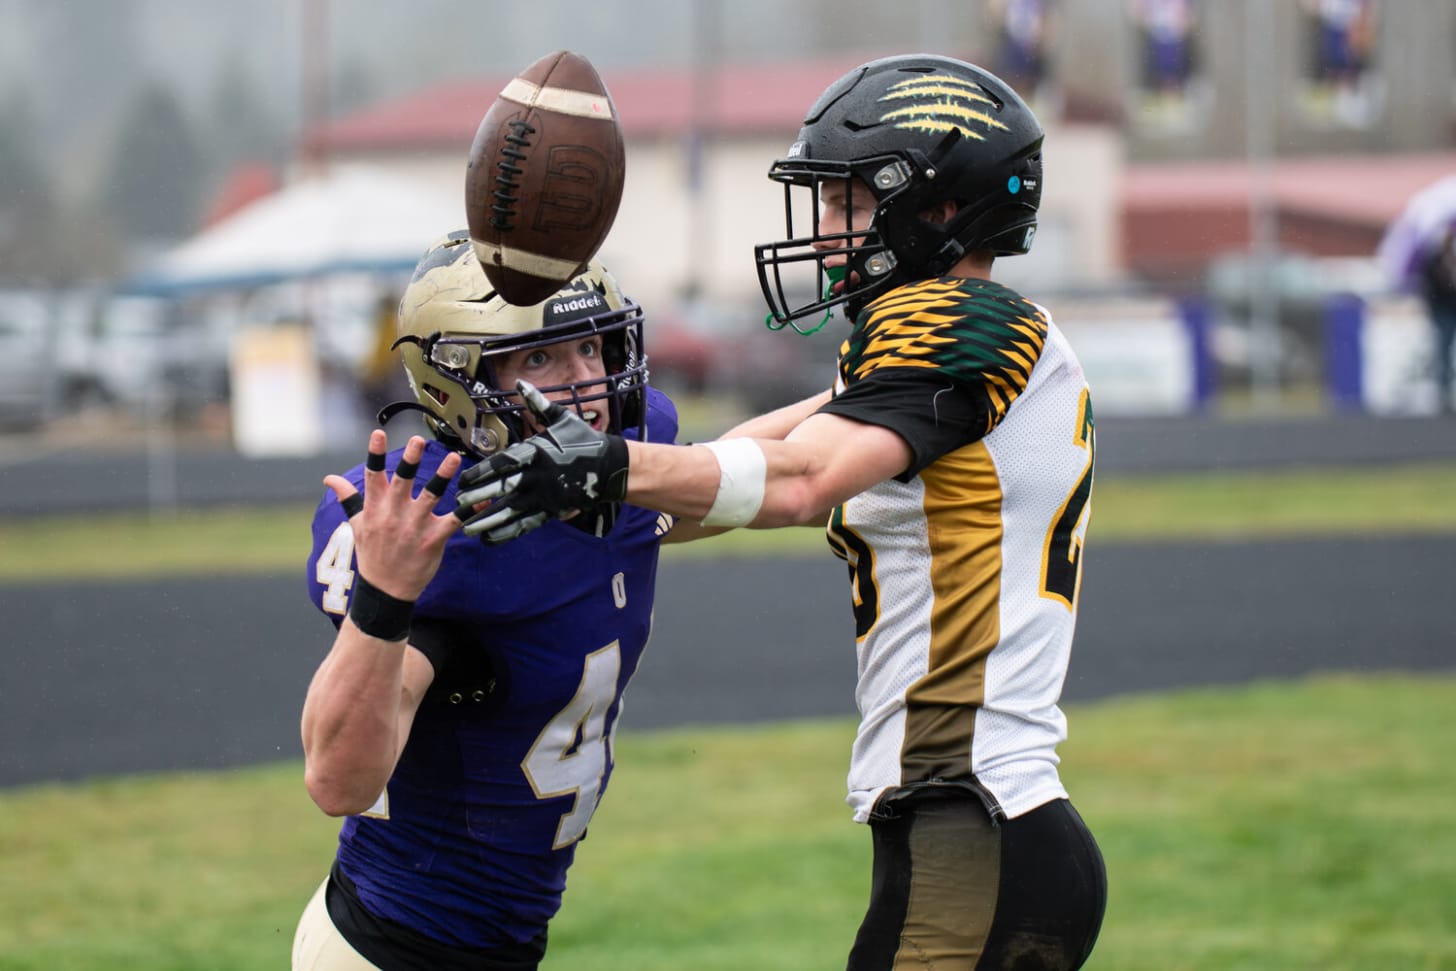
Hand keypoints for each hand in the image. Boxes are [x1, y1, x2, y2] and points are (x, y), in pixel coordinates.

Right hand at [326, 431, 462, 600]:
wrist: (385, 591)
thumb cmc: (372, 554)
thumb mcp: (356, 526)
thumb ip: (348, 498)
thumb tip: (329, 478)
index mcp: (375, 509)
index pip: (373, 477)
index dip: (375, 454)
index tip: (378, 433)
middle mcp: (394, 515)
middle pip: (402, 482)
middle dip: (409, 461)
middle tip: (417, 440)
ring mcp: (414, 527)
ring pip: (430, 496)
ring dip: (442, 476)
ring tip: (454, 458)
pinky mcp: (433, 540)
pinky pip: (454, 522)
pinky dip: (469, 511)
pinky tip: (482, 499)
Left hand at [455, 380, 628, 543]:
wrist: (611, 466)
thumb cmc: (585, 439)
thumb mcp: (562, 418)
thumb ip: (537, 404)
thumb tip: (520, 382)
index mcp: (536, 452)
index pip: (501, 464)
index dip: (479, 473)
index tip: (461, 481)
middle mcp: (538, 476)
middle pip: (502, 489)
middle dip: (478, 497)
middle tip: (457, 505)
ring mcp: (546, 496)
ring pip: (511, 511)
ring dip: (488, 521)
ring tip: (468, 529)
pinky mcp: (553, 510)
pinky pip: (526, 524)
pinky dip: (507, 533)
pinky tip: (490, 539)